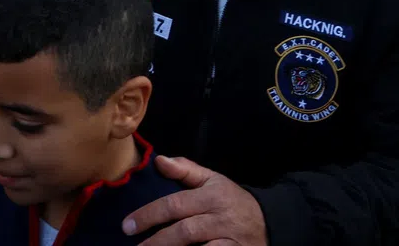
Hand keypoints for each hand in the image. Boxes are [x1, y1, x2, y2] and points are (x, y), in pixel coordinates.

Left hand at [123, 156, 266, 244]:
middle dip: (157, 241)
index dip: (149, 214)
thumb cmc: (233, 199)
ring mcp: (229, 240)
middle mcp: (219, 218)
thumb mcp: (213, 180)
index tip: (127, 225)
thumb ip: (185, 171)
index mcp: (211, 195)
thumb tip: (159, 160)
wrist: (270, 222)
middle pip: (184, 231)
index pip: (175, 204)